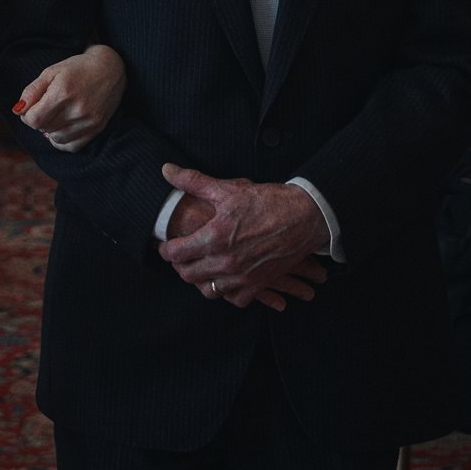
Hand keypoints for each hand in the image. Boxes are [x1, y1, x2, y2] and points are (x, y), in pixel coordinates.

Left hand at [14, 44, 125, 151]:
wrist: (110, 69)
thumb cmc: (76, 68)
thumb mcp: (50, 72)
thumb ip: (32, 91)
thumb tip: (18, 110)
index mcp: (63, 93)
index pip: (34, 119)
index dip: (26, 115)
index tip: (30, 108)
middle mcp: (78, 109)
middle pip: (44, 128)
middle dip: (39, 120)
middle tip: (45, 107)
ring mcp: (89, 121)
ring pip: (56, 138)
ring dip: (50, 130)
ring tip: (56, 115)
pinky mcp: (97, 128)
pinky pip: (72, 146)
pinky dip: (63, 140)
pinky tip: (62, 127)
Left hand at [156, 165, 330, 311]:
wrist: (305, 216)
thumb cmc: (266, 201)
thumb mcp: (228, 189)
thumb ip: (193, 181)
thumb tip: (166, 169)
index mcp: (214, 237)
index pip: (175, 254)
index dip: (166, 249)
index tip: (167, 244)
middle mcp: (226, 261)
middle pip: (188, 275)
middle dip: (180, 266)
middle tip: (181, 256)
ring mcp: (243, 276)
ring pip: (209, 290)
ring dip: (201, 280)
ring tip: (200, 267)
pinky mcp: (259, 284)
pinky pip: (235, 299)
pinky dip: (227, 292)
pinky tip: (224, 279)